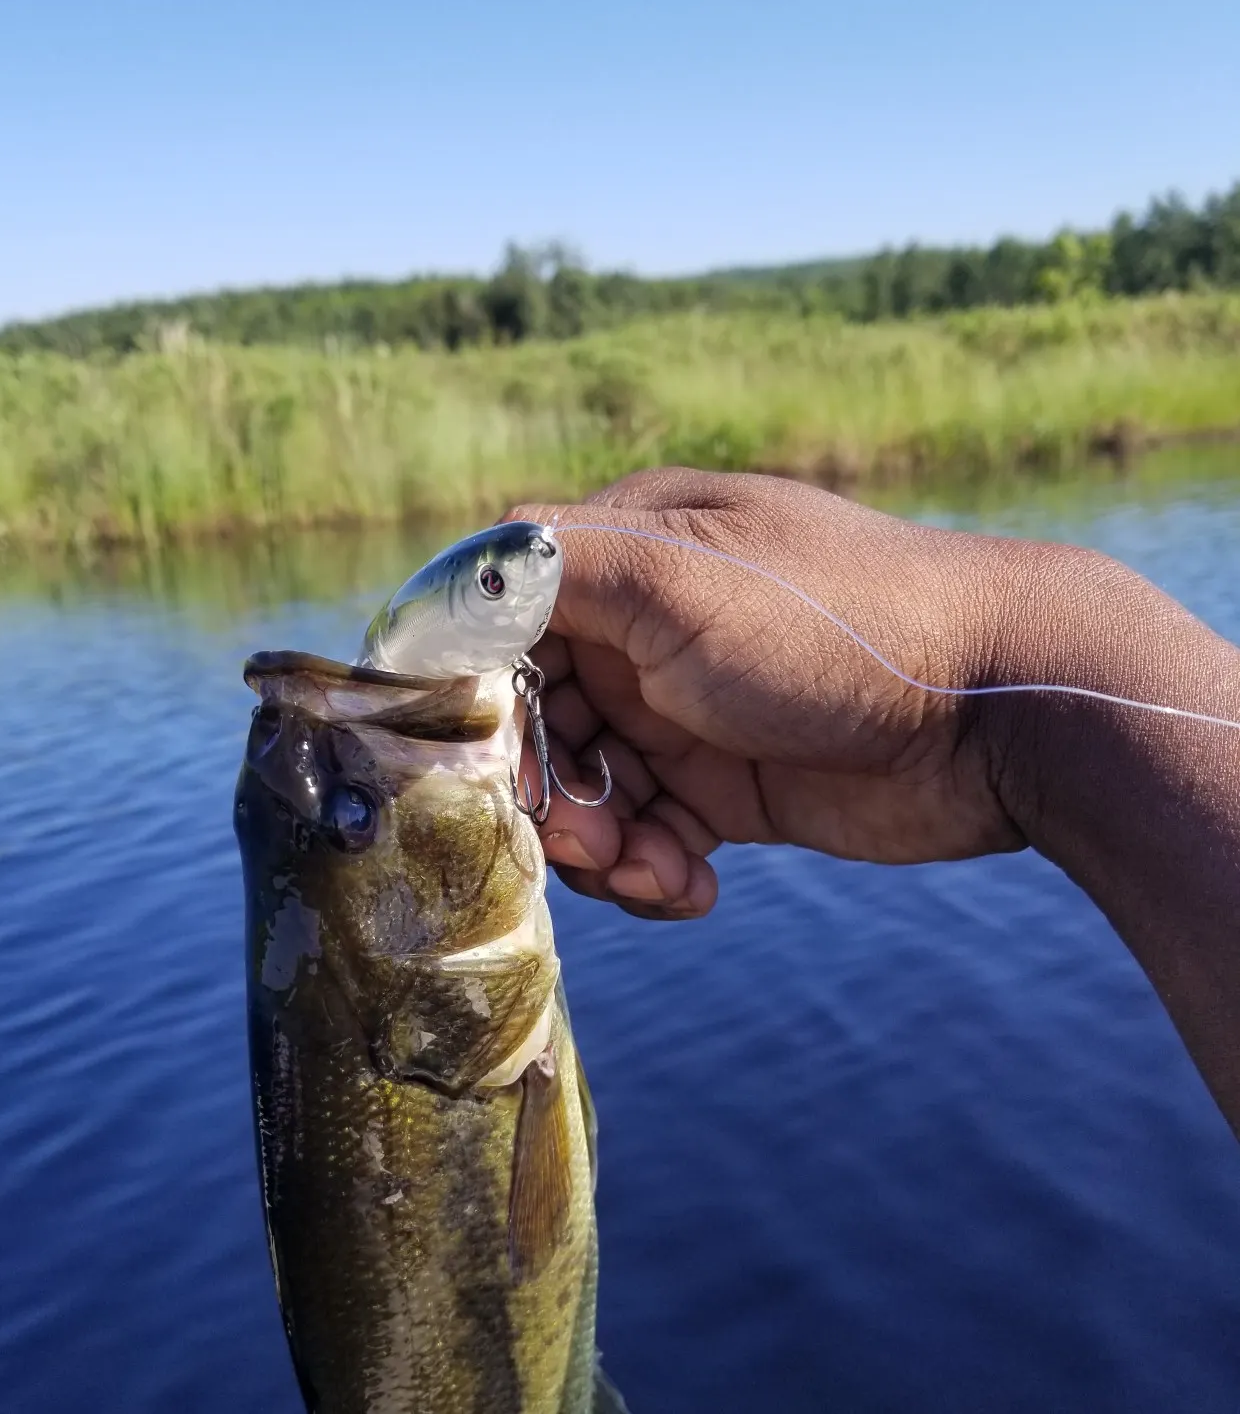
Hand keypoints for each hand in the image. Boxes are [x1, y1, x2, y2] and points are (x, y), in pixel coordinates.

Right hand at [505, 468, 1051, 917]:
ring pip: (587, 794)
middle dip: (549, 798)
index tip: (502, 775)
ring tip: (657, 876)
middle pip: (535, 726)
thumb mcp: (680, 573)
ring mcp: (684, 709)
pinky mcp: (726, 784)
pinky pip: (648, 837)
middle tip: (592, 848)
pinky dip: (652, 871)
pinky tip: (693, 889)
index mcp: (622, 557)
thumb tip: (447, 577)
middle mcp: (642, 629)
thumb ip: (555, 566)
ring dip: (602, 849)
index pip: (498, 631)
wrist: (999, 710)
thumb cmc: (835, 623)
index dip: (486, 709)